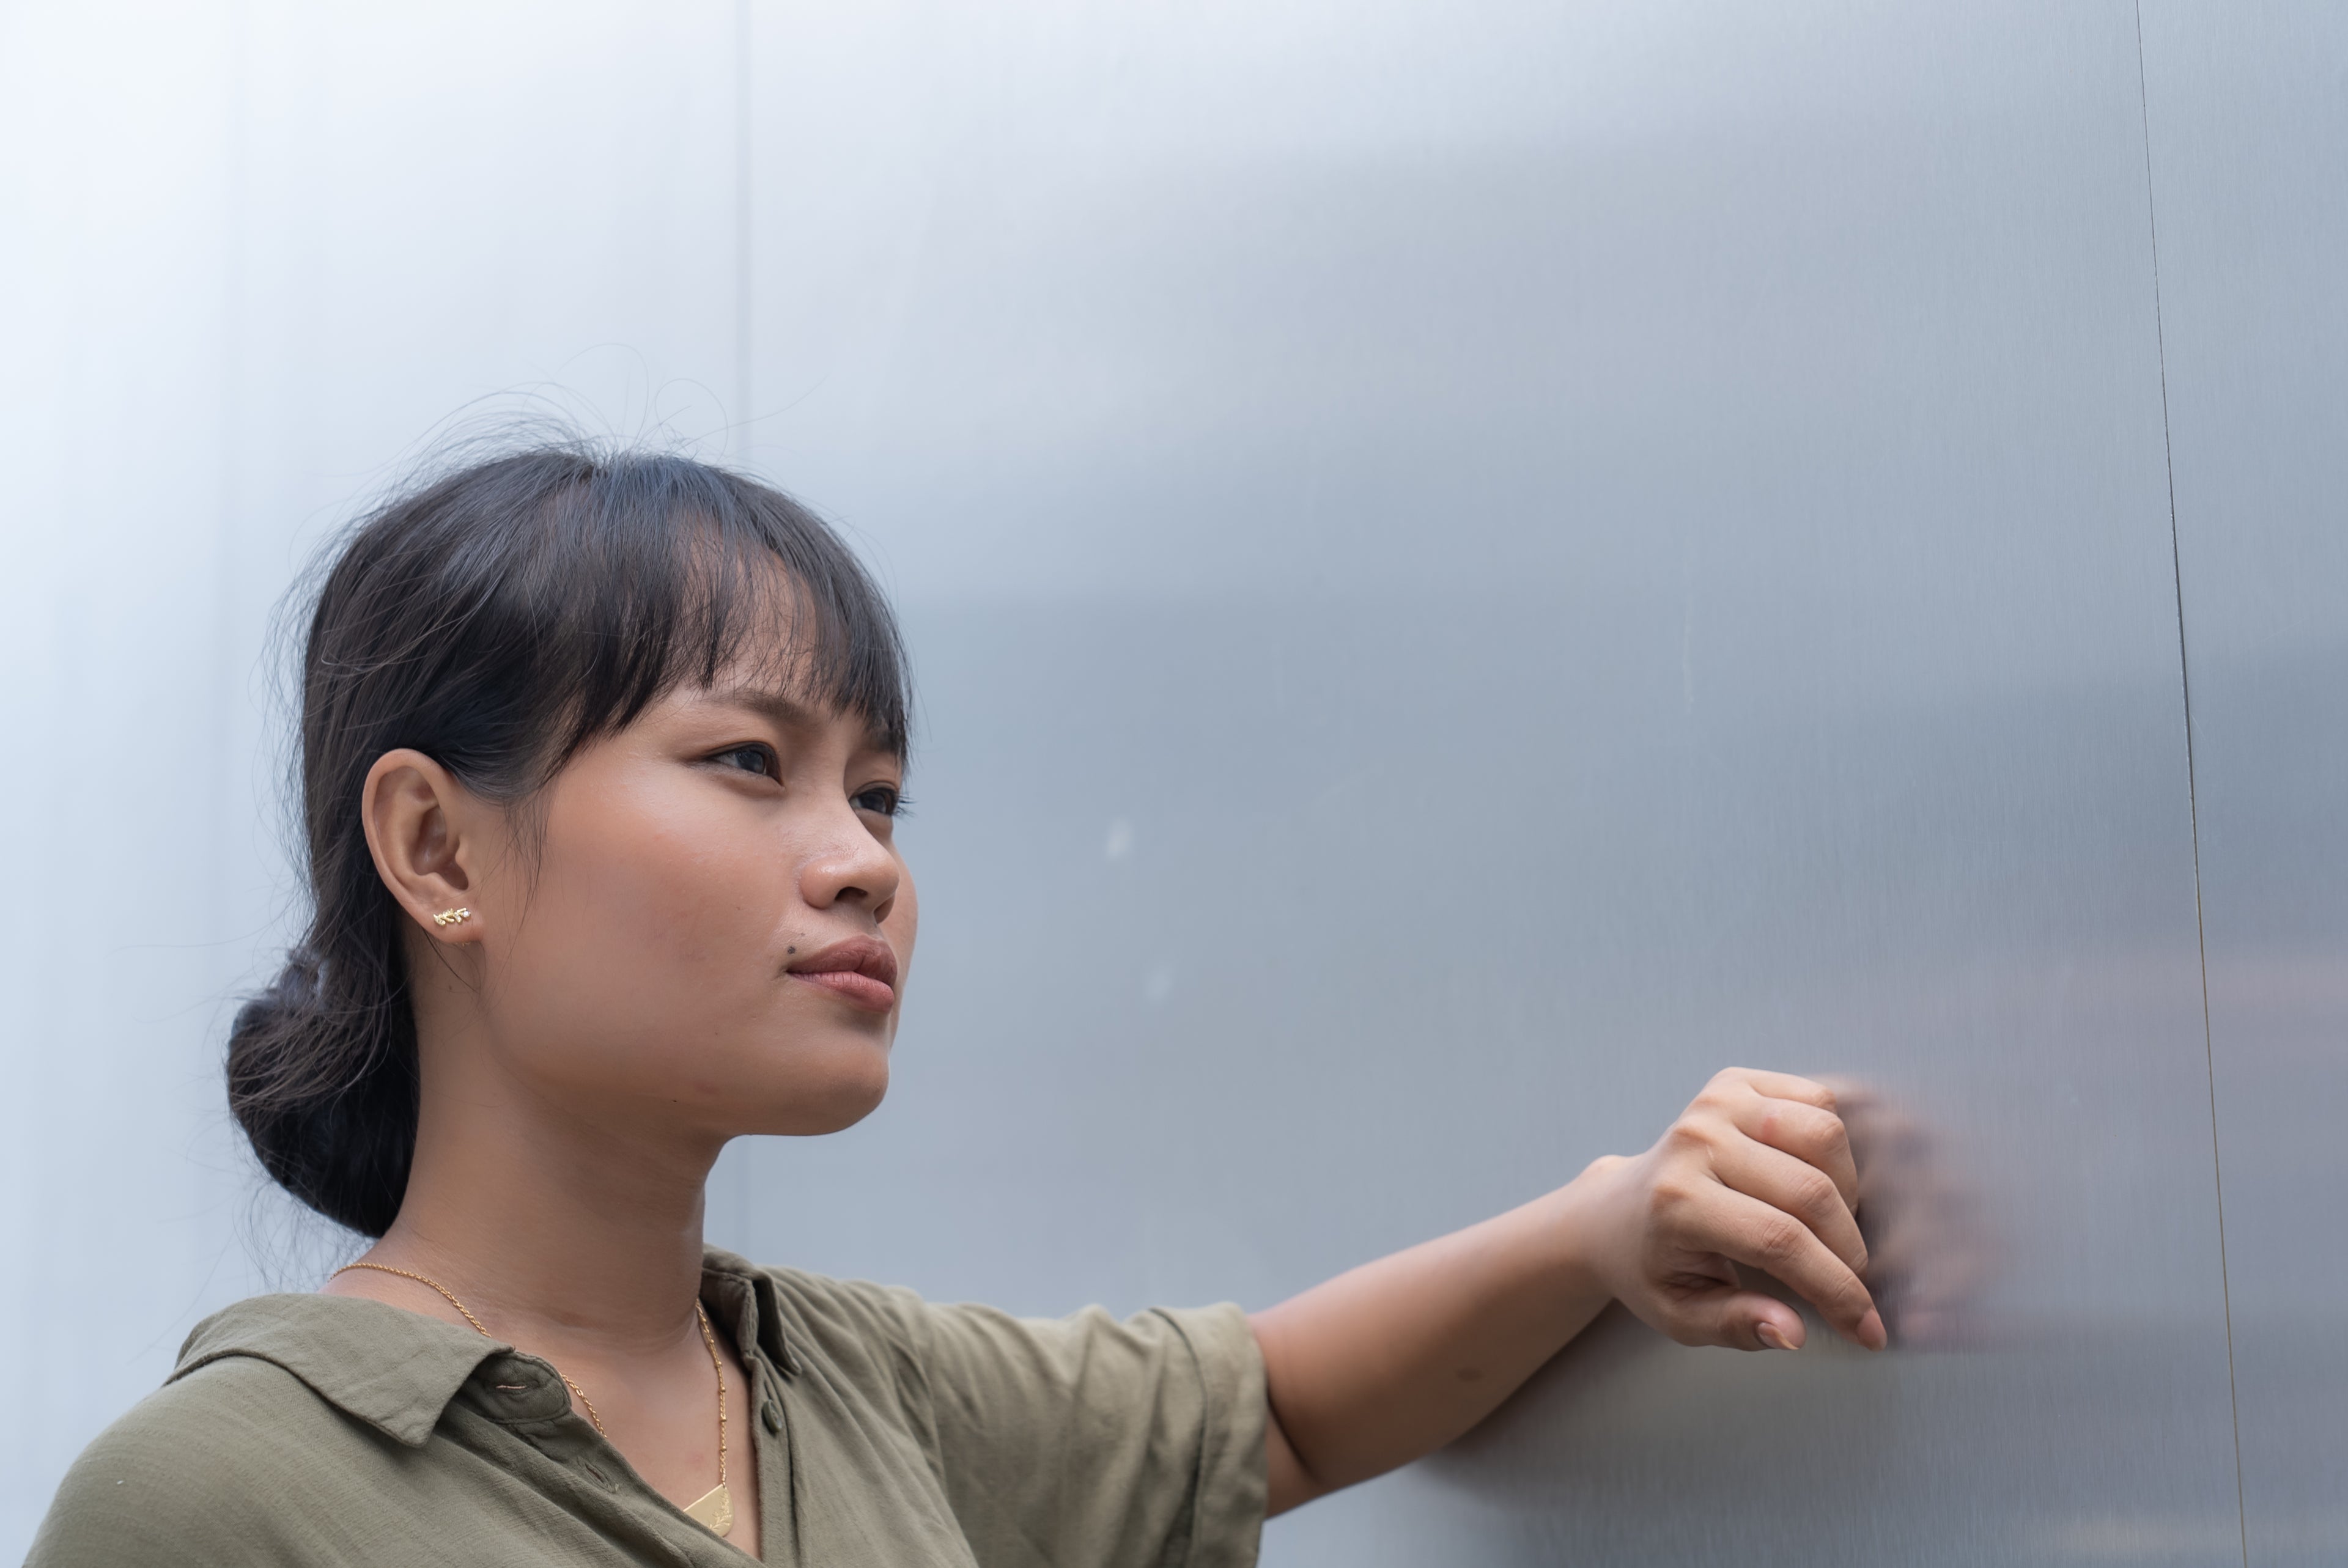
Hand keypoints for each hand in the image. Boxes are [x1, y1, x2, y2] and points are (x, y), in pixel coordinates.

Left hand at [1573, 1068, 1886, 1351]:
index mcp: (1677, 1202)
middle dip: (1849, 1250)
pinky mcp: (1734, 1082)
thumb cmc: (1653, 1267)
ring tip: (1826, 1229)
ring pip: (1825, 1136)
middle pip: (1811, 1191)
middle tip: (1850, 1282)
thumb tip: (1794, 1333)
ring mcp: (1716, 1103)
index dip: (1836, 1289)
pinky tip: (1819, 1181)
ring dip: (1846, 1191)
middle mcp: (1696, 1141)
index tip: (1866, 1329)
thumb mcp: (1681, 1315)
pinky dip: (1835, 1146)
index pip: (1780, 1242)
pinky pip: (1819, 1101)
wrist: (1616, 1211)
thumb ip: (1737, 1326)